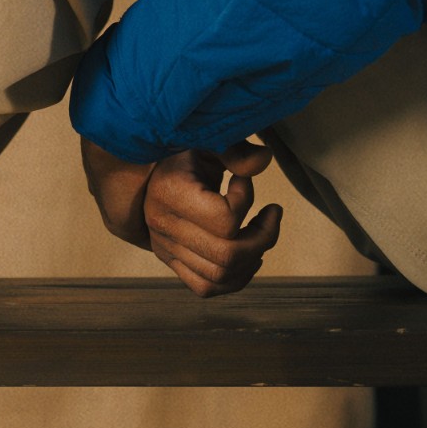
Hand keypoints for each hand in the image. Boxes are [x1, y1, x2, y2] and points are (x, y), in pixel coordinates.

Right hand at [143, 144, 282, 296]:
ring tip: (262, 232)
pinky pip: (206, 287)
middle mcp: (162, 225)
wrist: (154, 168)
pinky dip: (235, 278)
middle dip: (262, 237)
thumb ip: (234, 149)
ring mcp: (164, 248)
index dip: (246, 200)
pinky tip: (249, 254)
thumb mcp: (207, 140)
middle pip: (226, 255)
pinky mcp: (171, 261)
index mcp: (168, 192)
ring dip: (253, 258)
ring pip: (219, 277)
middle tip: (272, 214)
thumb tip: (265, 159)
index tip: (243, 180)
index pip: (224, 219)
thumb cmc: (186, 150)